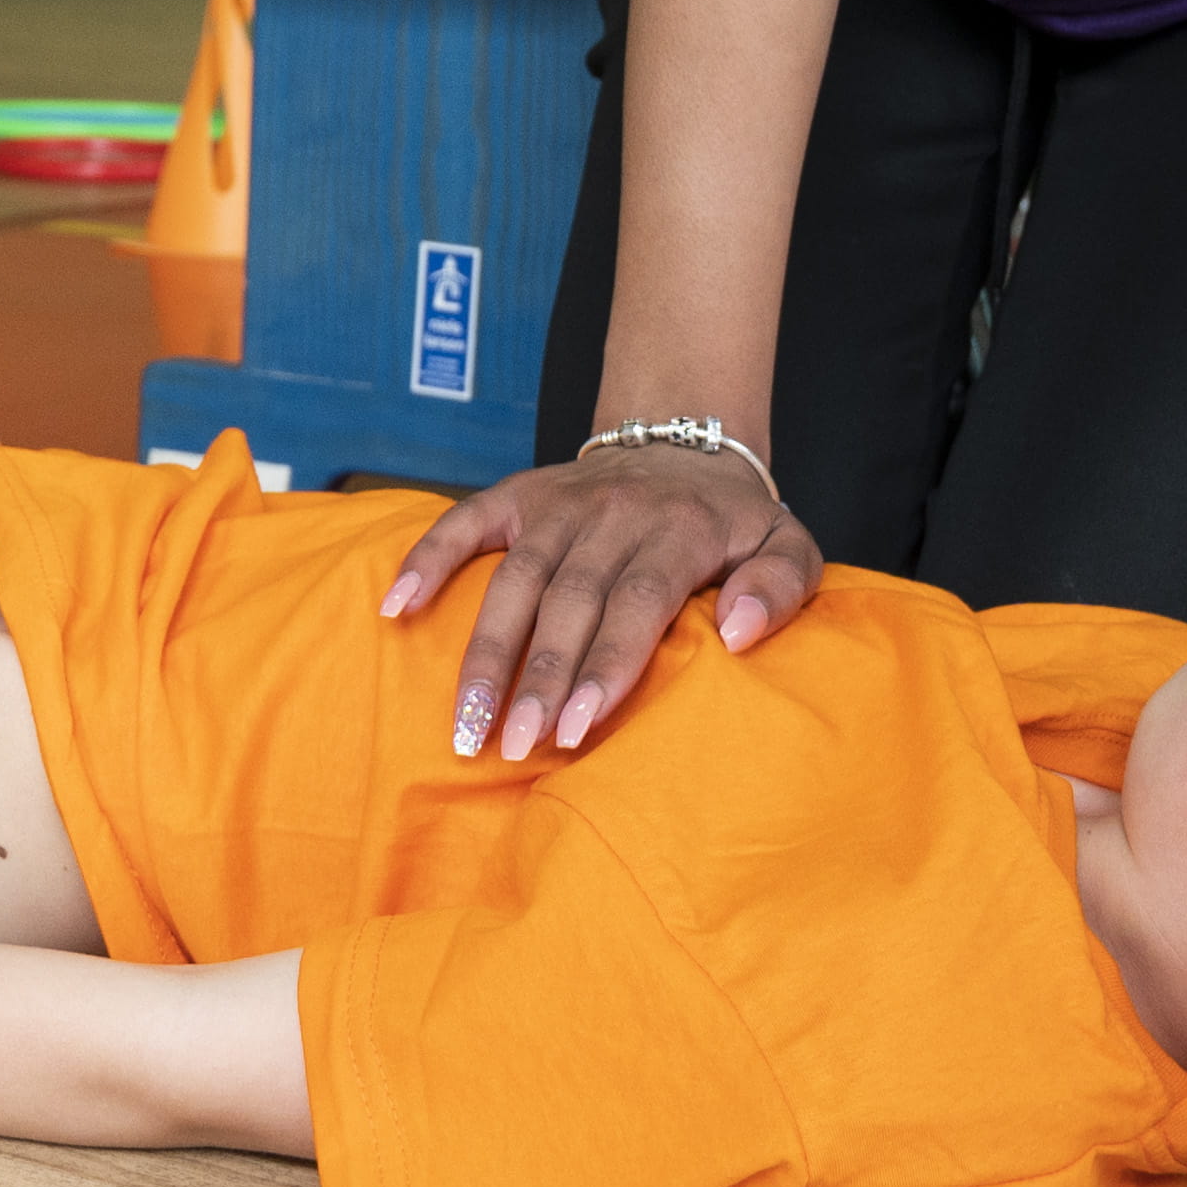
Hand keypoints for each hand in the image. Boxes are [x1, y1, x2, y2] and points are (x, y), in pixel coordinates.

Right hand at [377, 440, 824, 760]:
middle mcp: (613, 511)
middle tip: (514, 745)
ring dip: (486, 651)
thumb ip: (783, 585)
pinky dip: (427, 560)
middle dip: (539, 676)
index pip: (637, 600)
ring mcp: (560, 502)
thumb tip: (744, 634)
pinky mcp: (518, 494)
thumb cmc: (735, 520)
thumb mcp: (788, 542)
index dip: (606, 664)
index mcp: (680, 528)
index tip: (578, 727)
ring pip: (514, 578)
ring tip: (466, 722)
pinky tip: (397, 610)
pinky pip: (464, 523)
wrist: (686, 441)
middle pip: (569, 598)